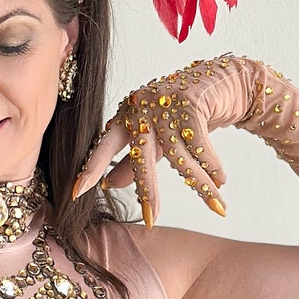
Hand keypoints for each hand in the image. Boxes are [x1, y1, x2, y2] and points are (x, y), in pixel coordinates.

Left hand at [70, 56, 263, 225]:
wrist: (219, 80)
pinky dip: (212, 166)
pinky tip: (221, 181)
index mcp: (125, 116)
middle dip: (149, 190)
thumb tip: (109, 185)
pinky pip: (199, 145)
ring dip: (200, 184)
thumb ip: (132, 160)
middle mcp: (140, 107)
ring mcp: (164, 102)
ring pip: (179, 155)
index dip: (92, 168)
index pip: (104, 145)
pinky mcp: (190, 102)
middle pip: (142, 156)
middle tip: (152, 218)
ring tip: (217, 206)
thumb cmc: (181, 112)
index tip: (77, 192)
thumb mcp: (155, 137)